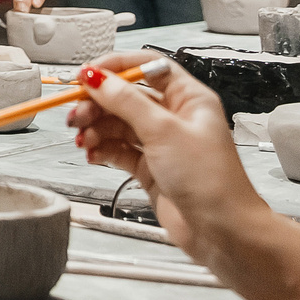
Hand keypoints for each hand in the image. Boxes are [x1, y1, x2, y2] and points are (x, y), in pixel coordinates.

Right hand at [65, 53, 265, 260]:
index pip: (146, 67)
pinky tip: (93, 154)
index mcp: (188, 99)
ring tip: (83, 139)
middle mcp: (174, 117)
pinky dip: (102, 150)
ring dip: (96, 128)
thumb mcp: (164, 131)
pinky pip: (118, 149)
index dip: (115, 67)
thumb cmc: (211, 181)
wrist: (223, 232)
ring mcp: (161, 143)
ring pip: (118, 123)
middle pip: (126, 96)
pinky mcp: (150, 168)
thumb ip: (126, 101)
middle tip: (77, 114)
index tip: (86, 75)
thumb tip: (96, 77)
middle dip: (98, 103)